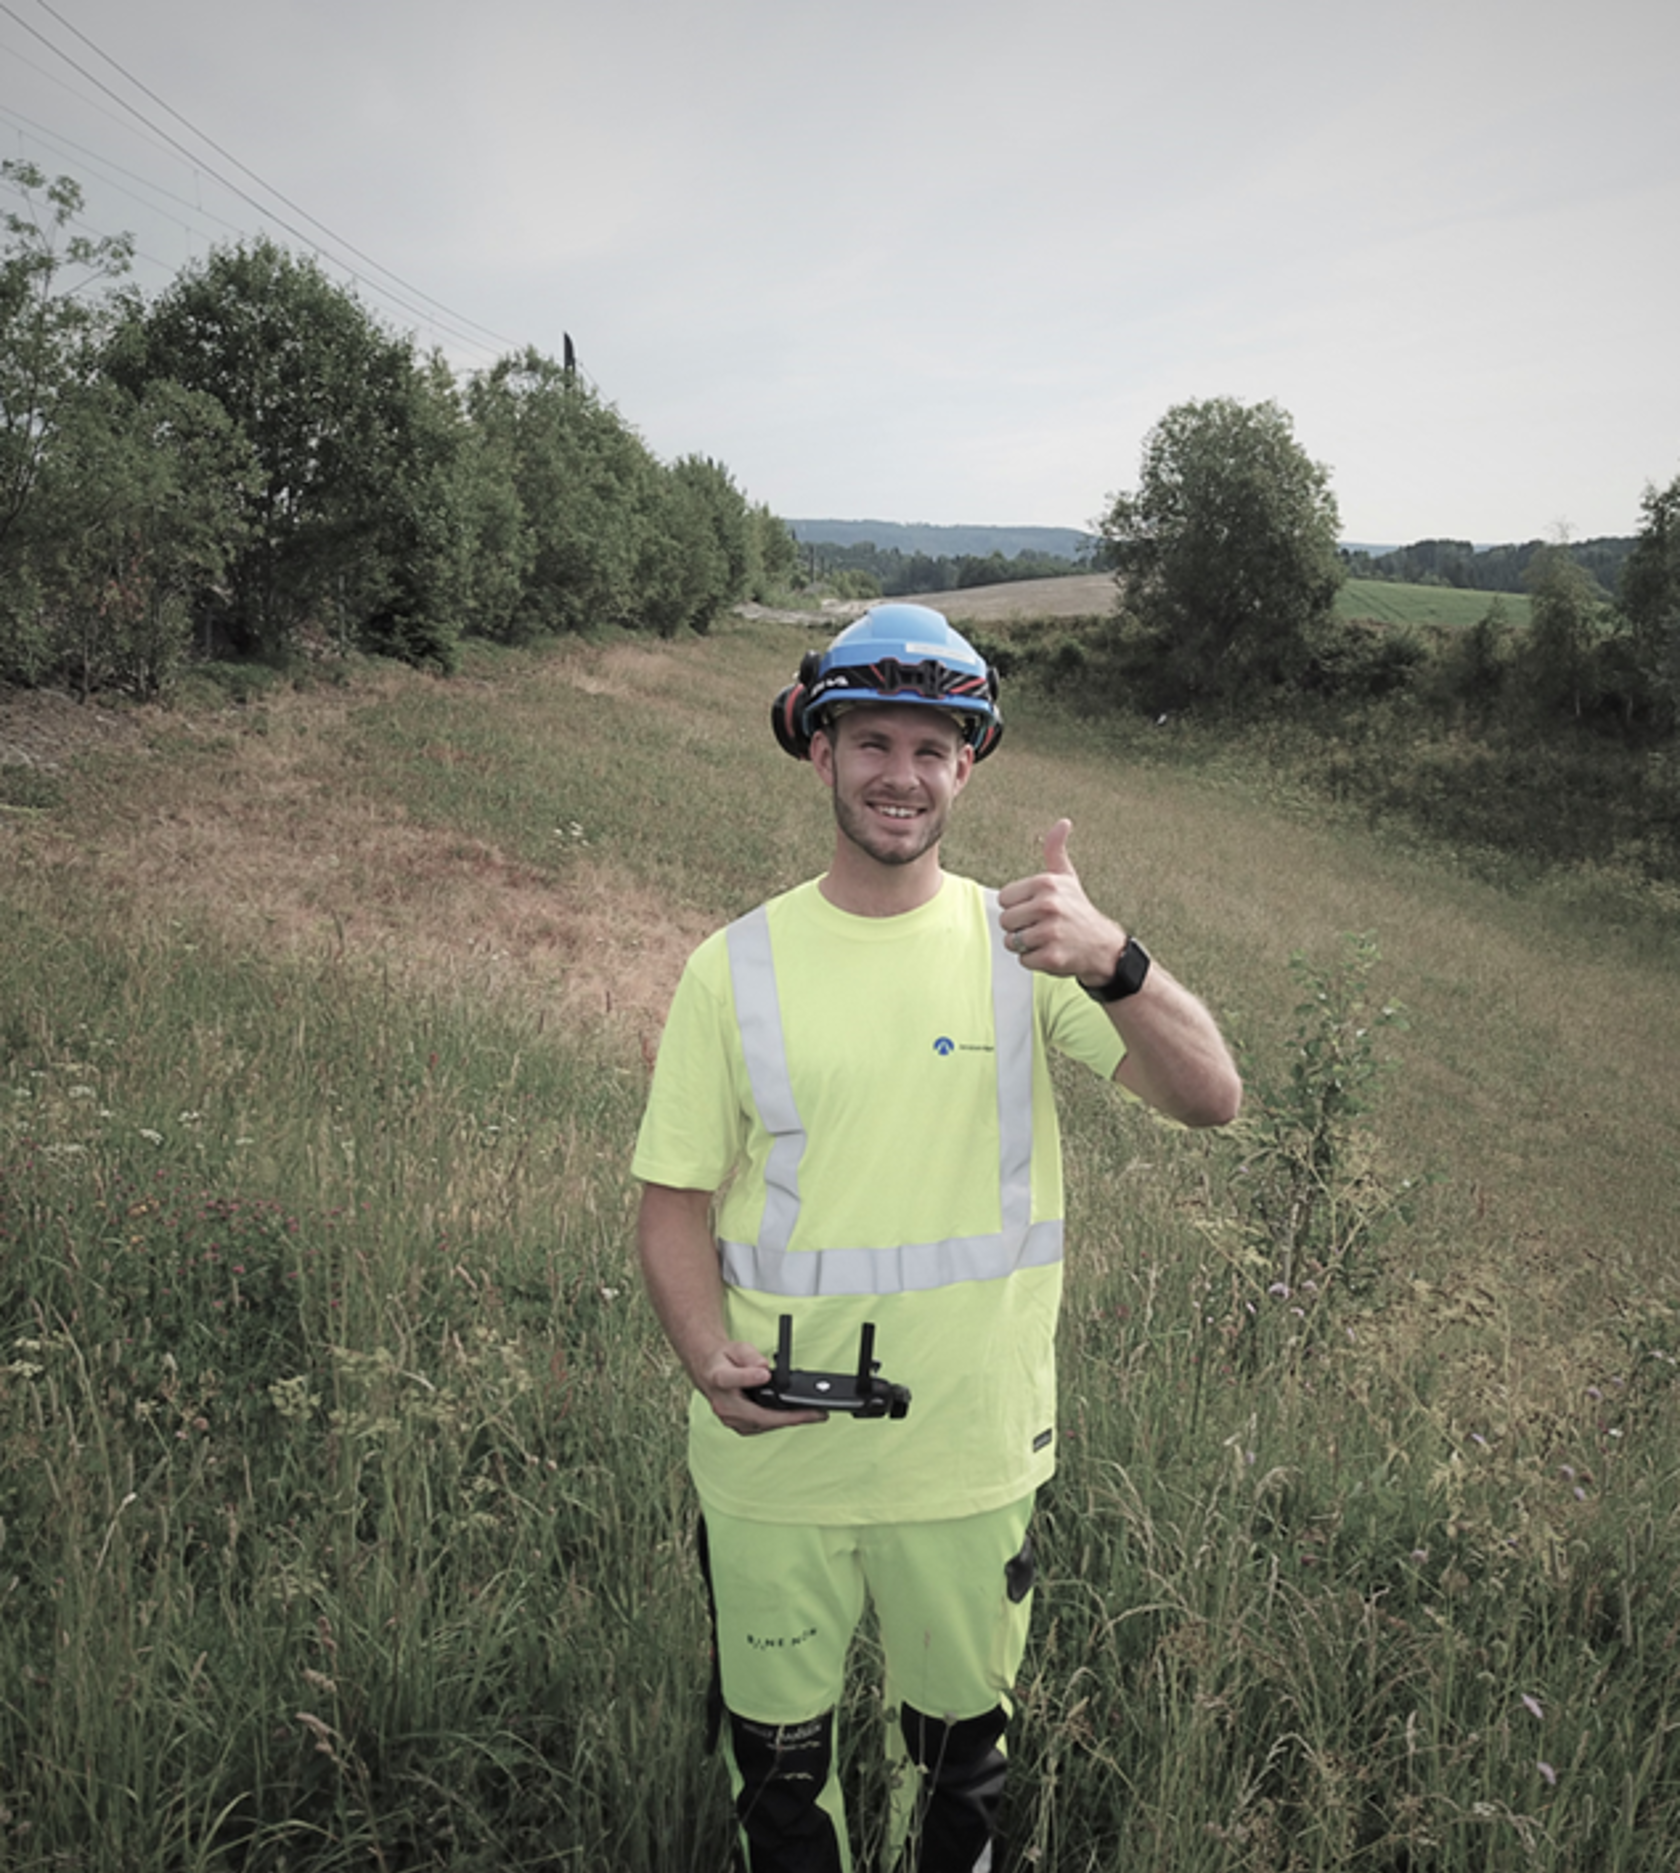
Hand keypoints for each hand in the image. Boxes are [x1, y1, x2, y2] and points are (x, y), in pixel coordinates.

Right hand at [699, 1339, 827, 1436]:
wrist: (710, 1371)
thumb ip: (750, 1355)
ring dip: (788, 1422)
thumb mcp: (736, 1347)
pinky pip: (761, 1426)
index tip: (764, 1375)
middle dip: (787, 1416)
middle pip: (755, 1414)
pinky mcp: (738, 1425)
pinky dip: (780, 1422)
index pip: (730, 1379)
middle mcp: (721, 1403)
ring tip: (814, 1416)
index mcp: (718, 1378)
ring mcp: (729, 1418)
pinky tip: (797, 1417)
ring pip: (761, 1424)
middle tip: (814, 1414)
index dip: (747, 1378)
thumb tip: (764, 1369)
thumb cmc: (724, 1359)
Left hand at [997, 819, 1126, 986]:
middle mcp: (1048, 906)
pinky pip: (1023, 960)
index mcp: (1046, 884)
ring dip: (1025, 944)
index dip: (1018, 906)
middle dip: (1019, 926)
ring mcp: (1050, 932)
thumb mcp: (1067, 878)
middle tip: (1042, 926)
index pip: (1004, 898)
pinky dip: (1034, 960)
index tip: (1037, 908)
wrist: (1102, 946)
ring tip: (1046, 939)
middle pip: (1005, 920)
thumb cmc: (1078, 910)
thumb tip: (1063, 823)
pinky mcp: (1051, 957)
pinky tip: (1051, 951)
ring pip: (1011, 941)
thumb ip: (1056, 850)